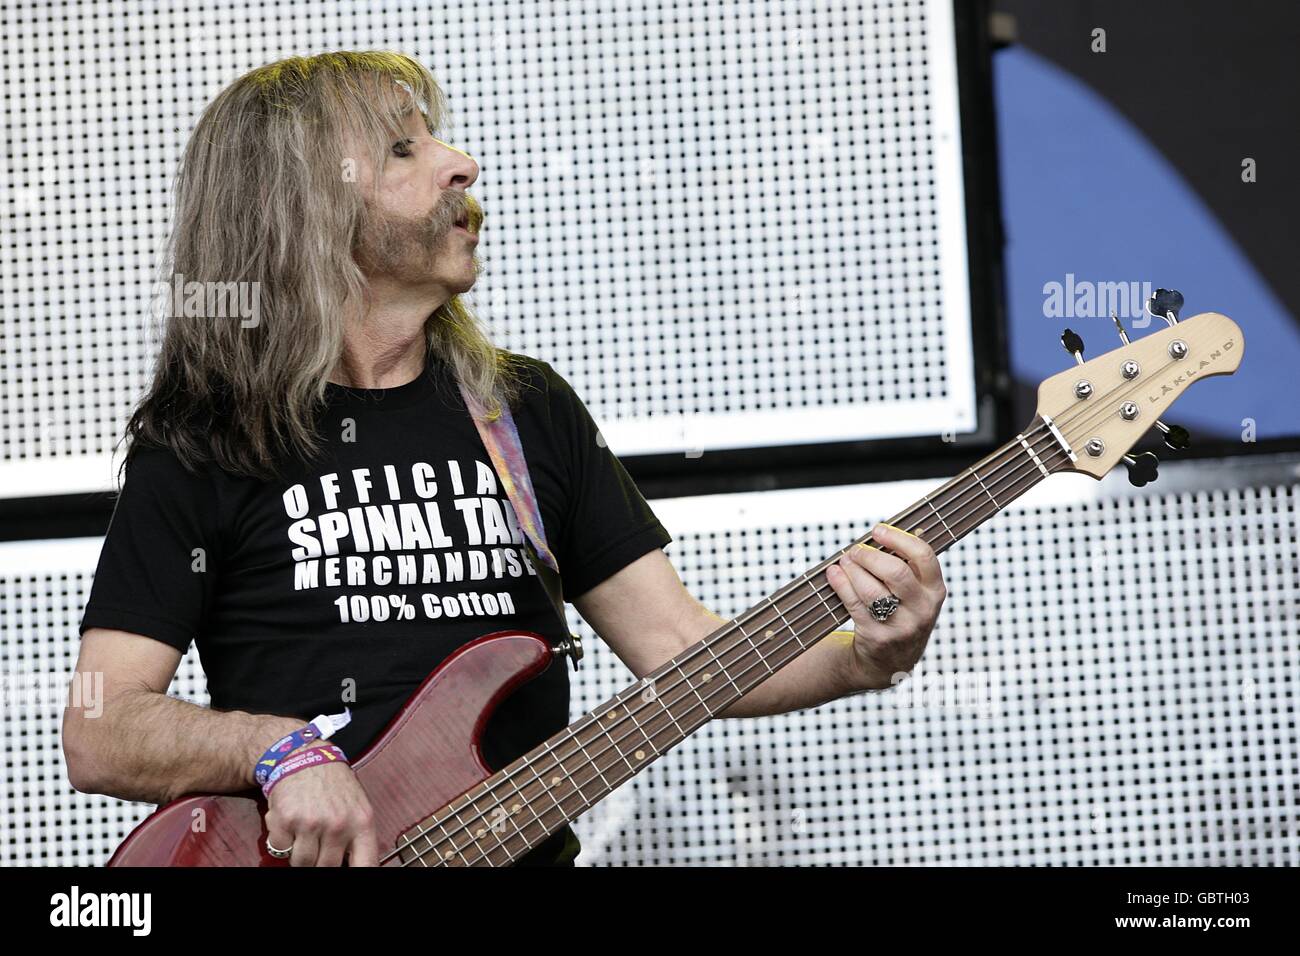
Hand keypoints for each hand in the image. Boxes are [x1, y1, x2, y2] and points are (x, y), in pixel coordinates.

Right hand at [263, 740, 378, 866]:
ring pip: (301, 863)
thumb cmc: (333, 783)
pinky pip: (280, 849)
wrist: (304, 756)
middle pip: (326, 868)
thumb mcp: (358, 806)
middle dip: (319, 860)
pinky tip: (290, 822)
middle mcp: (338, 824)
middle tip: (317, 843)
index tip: (348, 874)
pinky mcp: (285, 820)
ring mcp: (311, 823)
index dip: (357, 877)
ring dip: (299, 853)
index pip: (365, 865)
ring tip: (303, 832)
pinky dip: (281, 840)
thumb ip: (357, 837)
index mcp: (362, 822)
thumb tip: (352, 865)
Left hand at [826, 523, 946, 688]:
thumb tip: (880, 535)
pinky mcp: (877, 637)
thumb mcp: (915, 595)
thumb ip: (906, 568)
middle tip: (855, 551)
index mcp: (935, 591)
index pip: (923, 556)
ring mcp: (901, 626)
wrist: (889, 663)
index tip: (877, 530)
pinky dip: (841, 584)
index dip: (898, 538)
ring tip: (844, 561)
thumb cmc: (899, 615)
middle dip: (869, 556)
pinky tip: (834, 574)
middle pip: (895, 572)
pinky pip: (855, 604)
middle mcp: (923, 610)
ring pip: (872, 589)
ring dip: (852, 569)